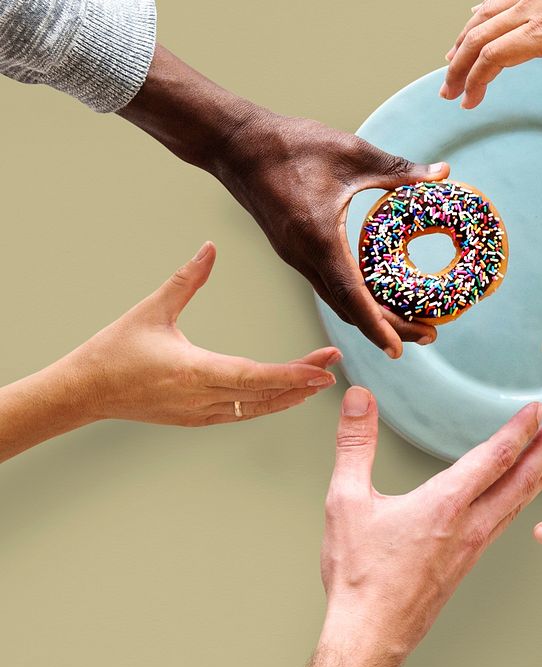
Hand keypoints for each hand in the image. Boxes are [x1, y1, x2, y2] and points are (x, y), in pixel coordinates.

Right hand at [64, 242, 339, 425]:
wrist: (81, 392)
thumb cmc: (114, 350)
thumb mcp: (152, 310)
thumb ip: (187, 279)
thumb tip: (210, 247)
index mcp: (193, 372)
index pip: (255, 376)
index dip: (293, 374)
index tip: (324, 369)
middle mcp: (201, 399)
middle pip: (264, 393)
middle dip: (303, 380)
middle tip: (334, 364)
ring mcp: (199, 414)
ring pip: (255, 409)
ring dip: (289, 395)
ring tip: (319, 379)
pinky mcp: (195, 419)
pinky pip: (240, 414)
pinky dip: (267, 403)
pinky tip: (285, 394)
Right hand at [214, 112, 448, 357]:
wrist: (236, 143)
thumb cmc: (291, 145)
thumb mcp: (352, 152)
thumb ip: (399, 168)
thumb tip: (442, 173)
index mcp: (319, 238)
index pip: (353, 296)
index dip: (378, 326)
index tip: (400, 350)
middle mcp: (304, 257)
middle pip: (348, 309)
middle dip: (387, 328)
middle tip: (428, 333)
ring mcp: (296, 256)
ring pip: (336, 300)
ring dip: (371, 315)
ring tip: (408, 320)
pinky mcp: (293, 250)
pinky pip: (326, 284)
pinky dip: (354, 298)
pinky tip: (377, 293)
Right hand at [320, 387, 541, 658]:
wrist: (370, 635)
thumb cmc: (361, 576)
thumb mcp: (346, 500)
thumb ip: (354, 443)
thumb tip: (359, 399)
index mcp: (445, 505)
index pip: (494, 457)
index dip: (519, 429)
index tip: (535, 409)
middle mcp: (469, 525)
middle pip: (518, 479)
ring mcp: (473, 547)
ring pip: (518, 503)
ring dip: (541, 475)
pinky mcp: (468, 562)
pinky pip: (507, 522)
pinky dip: (524, 500)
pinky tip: (522, 499)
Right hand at [441, 0, 541, 124]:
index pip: (494, 57)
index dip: (475, 81)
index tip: (468, 102)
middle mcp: (527, 12)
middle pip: (478, 40)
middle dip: (458, 69)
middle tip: (447, 92)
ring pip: (481, 18)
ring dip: (462, 42)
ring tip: (451, 62)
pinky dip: (479, 13)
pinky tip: (472, 18)